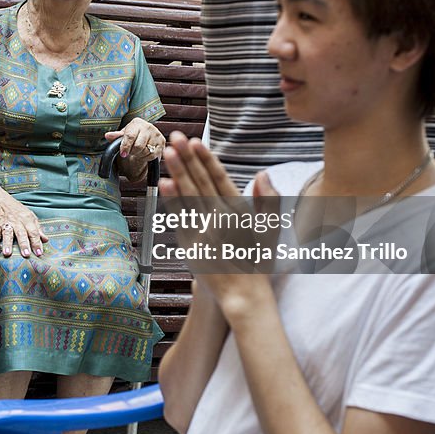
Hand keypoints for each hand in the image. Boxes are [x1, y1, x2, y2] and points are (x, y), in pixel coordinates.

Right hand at [0, 196, 46, 257]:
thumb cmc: (17, 210)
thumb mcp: (30, 216)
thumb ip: (37, 229)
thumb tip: (46, 240)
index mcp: (27, 219)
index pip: (33, 232)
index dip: (37, 242)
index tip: (39, 253)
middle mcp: (17, 221)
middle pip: (21, 233)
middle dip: (23, 244)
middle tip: (26, 254)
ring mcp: (5, 223)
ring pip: (7, 233)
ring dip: (7, 244)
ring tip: (7, 253)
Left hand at [106, 118, 164, 166]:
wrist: (147, 135)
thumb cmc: (133, 134)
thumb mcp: (124, 134)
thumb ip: (116, 136)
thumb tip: (107, 136)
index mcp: (137, 123)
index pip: (130, 136)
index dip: (125, 147)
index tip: (123, 154)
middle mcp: (148, 127)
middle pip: (138, 146)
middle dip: (132, 152)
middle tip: (130, 152)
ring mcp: (156, 134)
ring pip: (145, 152)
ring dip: (139, 155)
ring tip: (138, 152)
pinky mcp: (162, 143)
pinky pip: (152, 155)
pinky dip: (147, 157)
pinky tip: (144, 153)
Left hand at [161, 133, 277, 306]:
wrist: (243, 296)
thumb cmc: (256, 262)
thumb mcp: (270, 230)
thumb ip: (268, 201)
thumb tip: (262, 174)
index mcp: (240, 213)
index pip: (221, 179)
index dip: (207, 159)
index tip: (197, 141)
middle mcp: (221, 219)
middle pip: (202, 182)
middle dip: (188, 158)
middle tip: (175, 137)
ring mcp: (205, 232)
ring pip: (189, 197)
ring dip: (178, 172)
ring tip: (167, 152)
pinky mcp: (192, 245)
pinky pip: (180, 218)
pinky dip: (172, 201)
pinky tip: (164, 184)